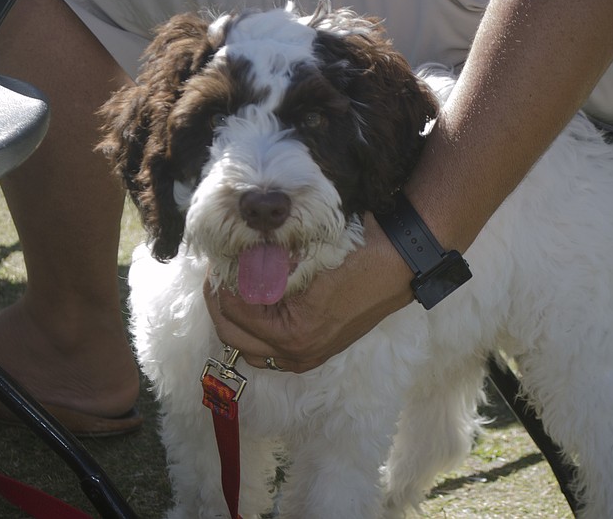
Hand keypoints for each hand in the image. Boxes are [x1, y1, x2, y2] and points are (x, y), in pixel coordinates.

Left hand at [204, 213, 413, 372]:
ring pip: (247, 346)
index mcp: (293, 333)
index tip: (219, 257)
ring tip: (233, 287)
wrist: (395, 265)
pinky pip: (268, 349)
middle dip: (219, 301)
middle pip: (232, 334)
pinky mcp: (311, 352)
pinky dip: (254, 329)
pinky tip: (255, 303)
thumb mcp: (303, 257)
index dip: (222, 280)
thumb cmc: (354, 256)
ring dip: (234, 318)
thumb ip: (262, 267)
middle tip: (217, 272)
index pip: (233, 309)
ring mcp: (304, 357)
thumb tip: (230, 261)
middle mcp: (296, 354)